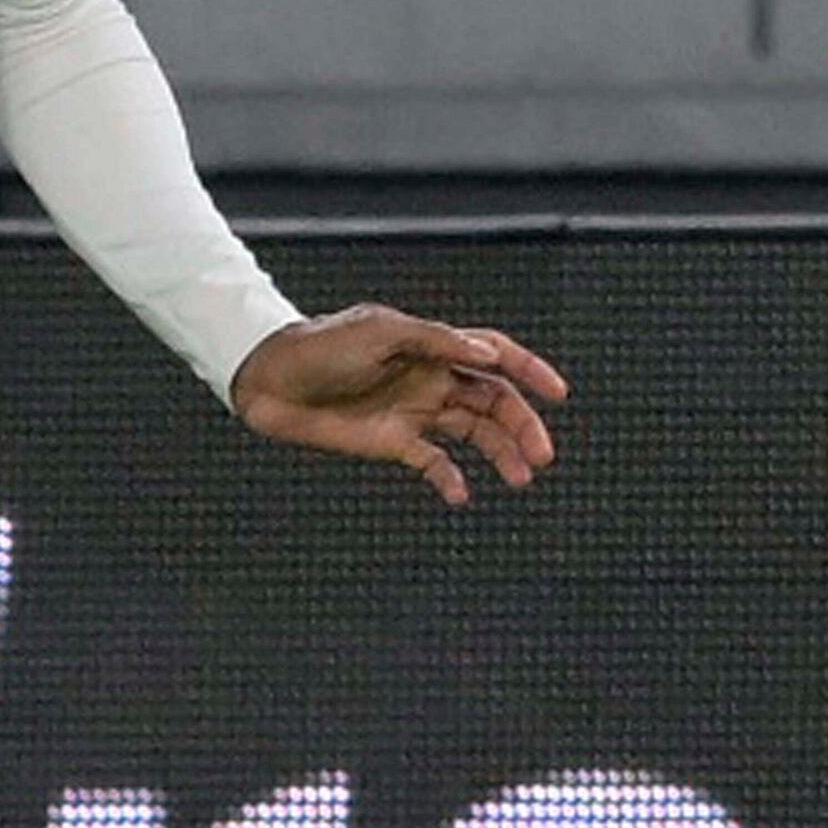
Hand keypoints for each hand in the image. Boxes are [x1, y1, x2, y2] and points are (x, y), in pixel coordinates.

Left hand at [228, 304, 567, 506]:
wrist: (269, 379)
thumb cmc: (320, 345)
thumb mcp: (378, 332)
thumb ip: (433, 341)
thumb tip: (485, 352)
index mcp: (432, 346)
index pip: (494, 355)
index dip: (529, 371)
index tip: (559, 394)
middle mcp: (431, 378)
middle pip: (494, 400)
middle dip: (522, 425)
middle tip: (542, 455)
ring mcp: (414, 412)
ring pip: (474, 433)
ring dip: (500, 454)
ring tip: (520, 478)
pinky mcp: (392, 442)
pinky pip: (433, 463)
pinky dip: (450, 478)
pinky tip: (460, 494)